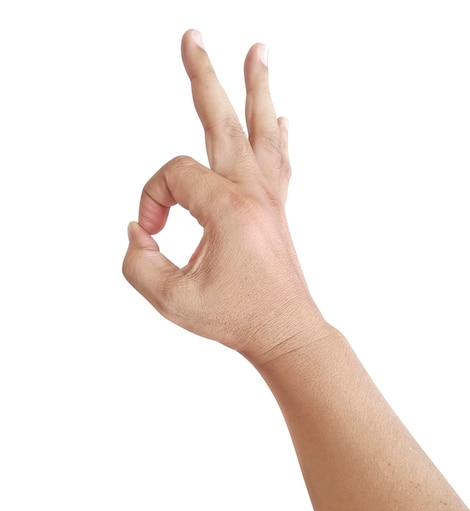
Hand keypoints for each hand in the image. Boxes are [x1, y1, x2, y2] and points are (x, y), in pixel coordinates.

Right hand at [123, 30, 326, 363]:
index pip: (174, 176)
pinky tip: (281, 118)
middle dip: (203, 77)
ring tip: (259, 51)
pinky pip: (278, 161)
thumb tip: (138, 231)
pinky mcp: (275, 210)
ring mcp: (269, 198)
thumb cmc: (235, 319)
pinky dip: (276, 136)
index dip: (151, 200)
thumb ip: (138, 263)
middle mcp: (252, 193)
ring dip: (257, 89)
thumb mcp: (171, 301)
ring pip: (261, 131)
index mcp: (228, 208)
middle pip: (222, 120)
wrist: (286, 333)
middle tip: (192, 37)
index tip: (151, 233)